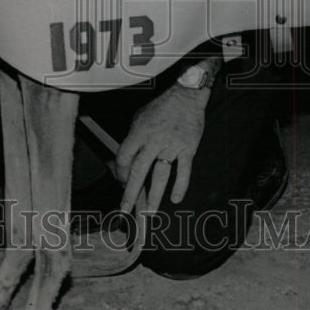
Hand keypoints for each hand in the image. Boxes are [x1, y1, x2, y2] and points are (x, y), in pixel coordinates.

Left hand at [115, 83, 208, 213]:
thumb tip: (126, 159)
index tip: (122, 181)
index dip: (121, 172)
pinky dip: (180, 185)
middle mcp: (154, 140)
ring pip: (160, 175)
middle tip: (125, 209)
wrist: (186, 96)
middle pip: (139, 171)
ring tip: (150, 212)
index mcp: (139, 132)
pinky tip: (176, 198)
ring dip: (154, 195)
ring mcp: (171, 146)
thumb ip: (133, 137)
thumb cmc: (161, 106)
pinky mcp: (187, 149)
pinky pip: (183, 171)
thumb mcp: (139, 116)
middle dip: (131, 192)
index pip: (124, 157)